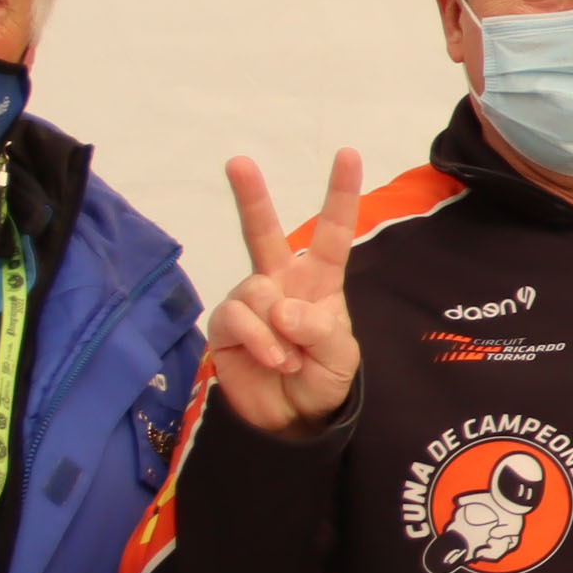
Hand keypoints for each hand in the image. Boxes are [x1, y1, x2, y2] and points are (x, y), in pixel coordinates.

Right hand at [202, 149, 366, 439]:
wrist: (293, 418)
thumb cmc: (323, 378)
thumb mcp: (339, 356)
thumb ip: (319, 329)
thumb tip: (280, 308)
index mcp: (318, 281)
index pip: (331, 233)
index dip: (338, 194)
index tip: (348, 153)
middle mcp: (279, 282)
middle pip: (263, 233)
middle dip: (250, 197)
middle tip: (238, 162)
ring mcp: (249, 301)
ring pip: (254, 291)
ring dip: (277, 330)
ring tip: (290, 358)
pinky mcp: (225, 325)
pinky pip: (236, 317)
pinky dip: (258, 340)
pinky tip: (272, 359)